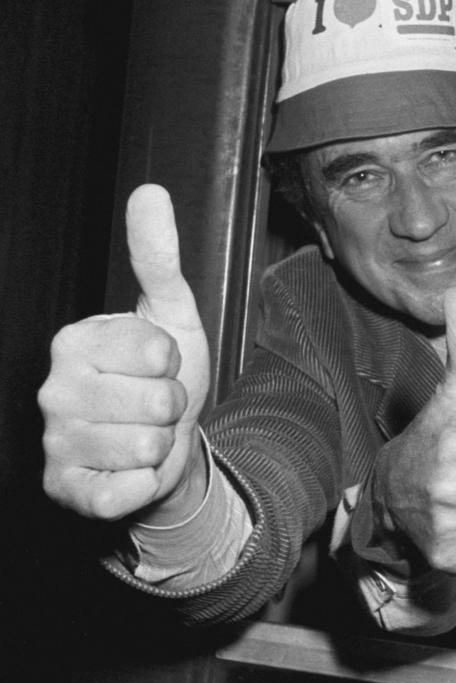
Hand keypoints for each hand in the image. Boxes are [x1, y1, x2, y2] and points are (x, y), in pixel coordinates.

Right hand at [39, 184, 210, 523]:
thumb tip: (149, 192)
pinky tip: (129, 468)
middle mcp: (54, 389)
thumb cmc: (161, 376)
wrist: (161, 443)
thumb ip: (157, 256)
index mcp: (75, 341)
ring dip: (161, 443)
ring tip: (145, 433)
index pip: (157, 351)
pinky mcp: (66, 490)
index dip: (174, 361)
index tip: (159, 364)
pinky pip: (125, 490)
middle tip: (154, 404)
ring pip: (146, 445)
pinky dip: (143, 483)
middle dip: (172, 406)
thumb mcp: (170, 313)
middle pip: (157, 401)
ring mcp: (55, 441)